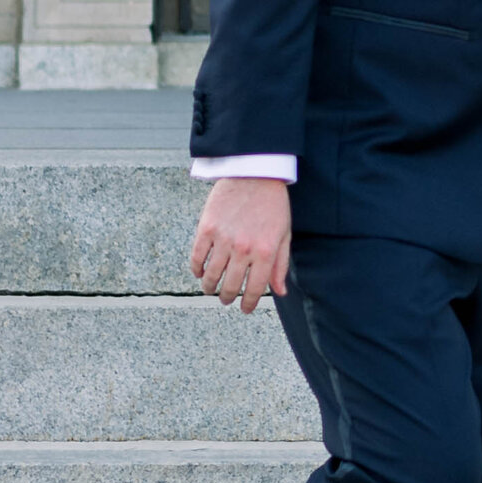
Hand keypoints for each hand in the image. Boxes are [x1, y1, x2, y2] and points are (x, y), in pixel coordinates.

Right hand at [190, 177, 291, 314]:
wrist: (254, 173)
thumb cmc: (273, 204)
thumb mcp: (284, 234)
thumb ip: (281, 265)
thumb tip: (281, 292)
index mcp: (266, 252)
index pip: (256, 289)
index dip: (249, 304)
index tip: (245, 309)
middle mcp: (243, 249)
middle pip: (230, 286)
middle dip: (228, 298)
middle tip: (227, 300)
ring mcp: (223, 239)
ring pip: (211, 276)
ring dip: (209, 287)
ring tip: (211, 289)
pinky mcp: (207, 228)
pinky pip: (197, 257)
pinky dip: (196, 269)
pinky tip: (200, 273)